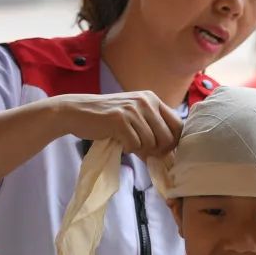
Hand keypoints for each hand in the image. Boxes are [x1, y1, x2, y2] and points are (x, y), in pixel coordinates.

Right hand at [54, 91, 182, 158]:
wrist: (77, 112)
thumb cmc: (106, 118)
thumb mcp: (133, 116)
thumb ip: (151, 130)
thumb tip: (168, 155)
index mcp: (152, 99)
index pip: (178, 124)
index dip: (174, 142)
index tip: (164, 151)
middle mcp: (146, 101)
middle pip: (168, 137)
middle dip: (158, 150)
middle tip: (143, 151)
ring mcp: (133, 110)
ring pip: (151, 143)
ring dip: (139, 149)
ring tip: (126, 142)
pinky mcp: (120, 120)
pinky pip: (134, 145)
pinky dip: (127, 148)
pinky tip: (118, 141)